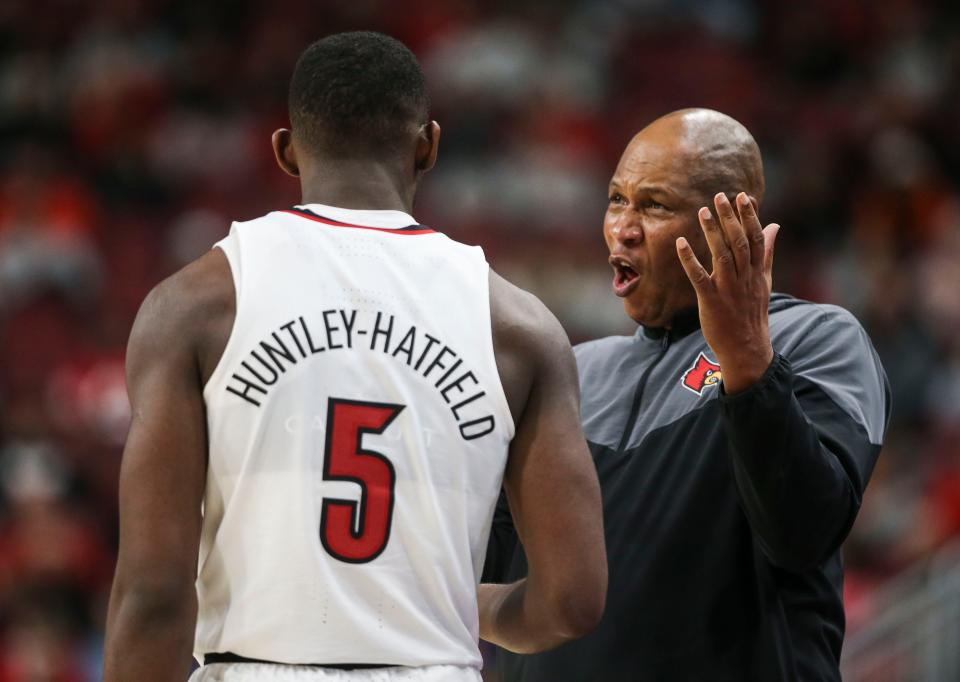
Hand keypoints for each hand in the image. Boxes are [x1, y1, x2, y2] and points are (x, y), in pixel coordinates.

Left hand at [676, 192, 779, 393]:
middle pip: (739, 242)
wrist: (747, 348)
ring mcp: (728, 289)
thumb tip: (775, 226)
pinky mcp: (711, 301)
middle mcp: (744, 277)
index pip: (756, 238)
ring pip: (721, 256)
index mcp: (757, 271)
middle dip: (730, 218)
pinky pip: (700, 277)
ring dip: (712, 232)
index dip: (749, 217)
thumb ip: (767, 252)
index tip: (743, 197)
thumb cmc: (752, 312)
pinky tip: (680, 244)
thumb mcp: (764, 281)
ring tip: (703, 211)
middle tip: (720, 196)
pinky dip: (690, 260)